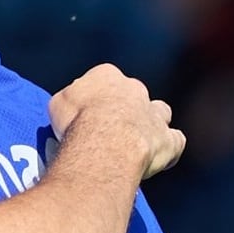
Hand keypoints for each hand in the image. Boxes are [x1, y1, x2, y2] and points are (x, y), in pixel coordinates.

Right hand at [49, 63, 185, 179]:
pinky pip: (175, 141)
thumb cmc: (77, 121)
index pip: (104, 79)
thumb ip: (69, 101)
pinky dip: (169, 148)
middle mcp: (134, 89)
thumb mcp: (57, 104)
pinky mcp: (168, 139)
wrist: (105, 143)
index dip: (96, 96)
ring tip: (137, 141)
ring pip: (160, 112)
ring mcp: (154, 113)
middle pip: (133, 94)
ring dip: (152, 123)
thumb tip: (71, 108)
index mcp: (106, 75)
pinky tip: (158, 157)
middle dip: (125, 108)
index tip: (86, 112)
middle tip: (108, 130)